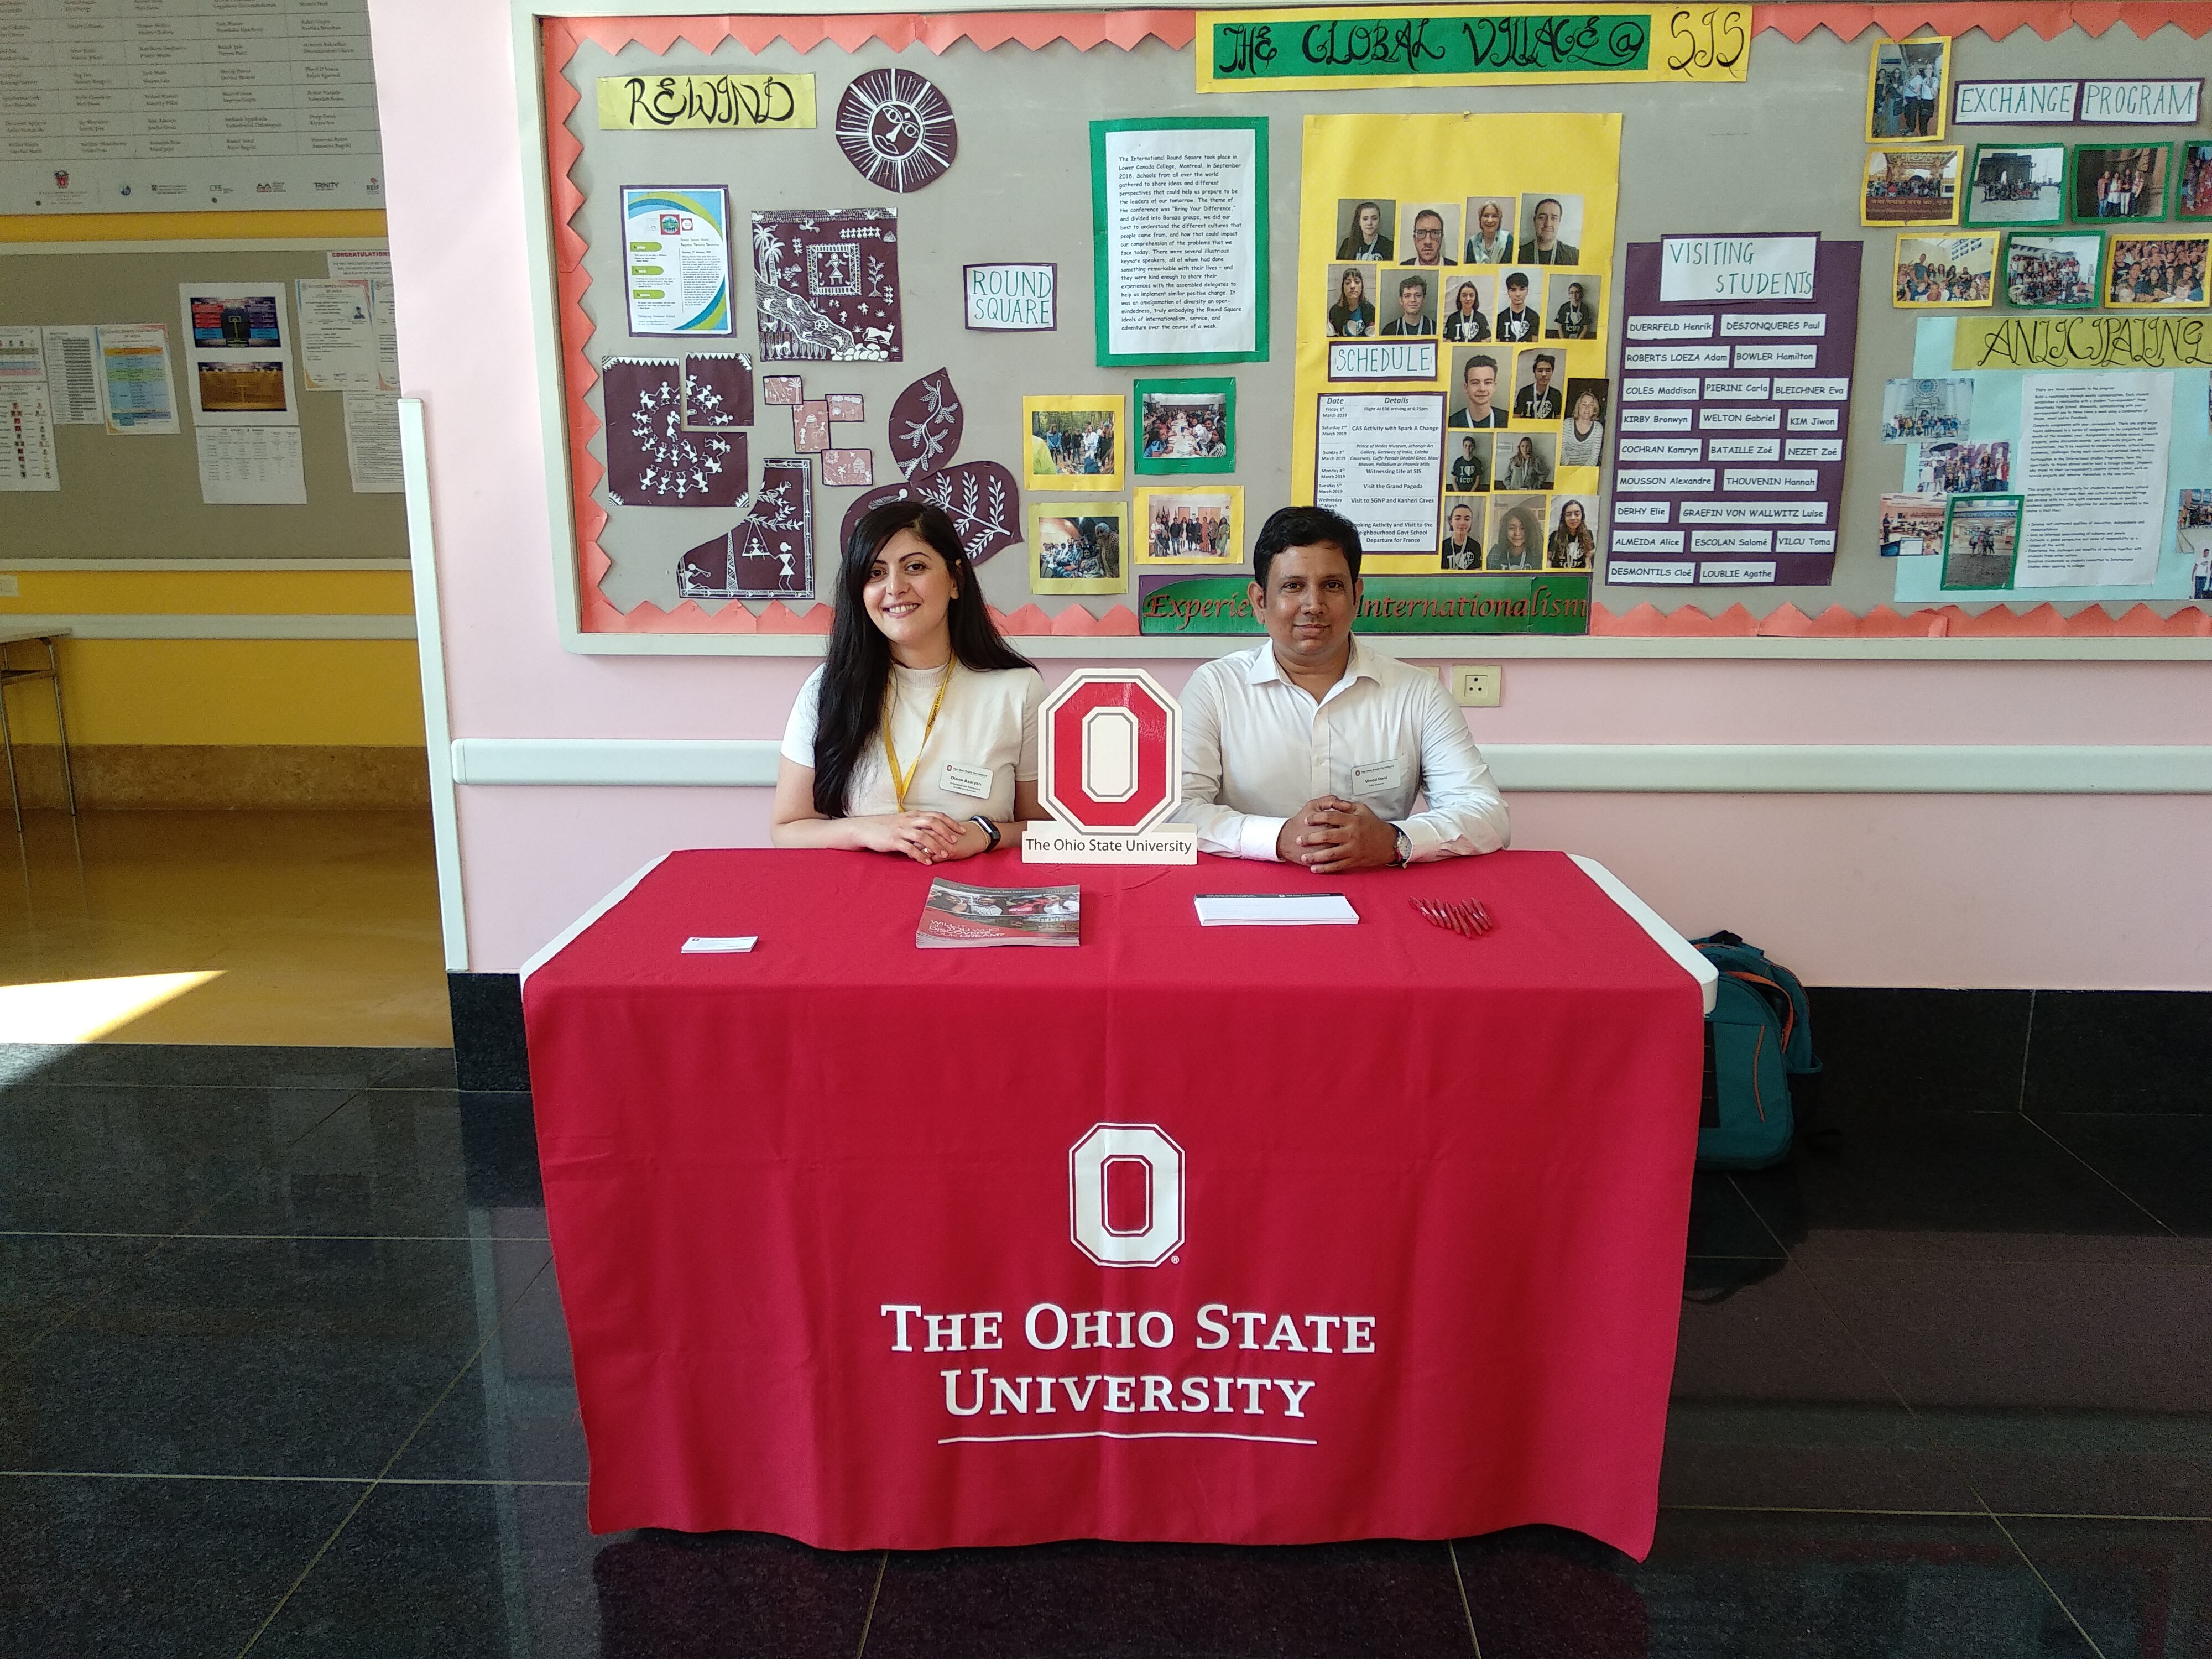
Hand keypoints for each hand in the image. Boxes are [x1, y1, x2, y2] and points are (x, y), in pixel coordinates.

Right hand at [853, 812, 969, 863]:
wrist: (865, 829)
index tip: (962, 831)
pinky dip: (920, 855)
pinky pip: (910, 848)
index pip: (936, 815)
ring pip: (922, 836)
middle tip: (956, 843)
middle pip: (932, 823)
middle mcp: (909, 820)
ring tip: (944, 855)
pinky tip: (927, 862)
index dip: (951, 823)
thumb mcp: (904, 822)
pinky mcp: (893, 840)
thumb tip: (934, 832)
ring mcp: (901, 830)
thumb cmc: (886, 827)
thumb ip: (918, 825)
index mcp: (914, 815)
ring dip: (935, 846)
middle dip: (946, 833)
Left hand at [1276, 796, 1398, 873]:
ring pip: (1331, 854)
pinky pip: (1337, 865)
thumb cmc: (1374, 825)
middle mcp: (1352, 834)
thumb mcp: (1362, 809)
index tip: (1306, 820)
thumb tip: (1332, 802)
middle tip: (1299, 840)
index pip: (1331, 817)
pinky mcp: (1354, 860)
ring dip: (1315, 856)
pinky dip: (1325, 868)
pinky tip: (1315, 868)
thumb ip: (1346, 805)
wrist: (1390, 842)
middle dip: (1310, 838)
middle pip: (1327, 835)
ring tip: (1303, 857)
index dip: (1316, 818)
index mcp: (1352, 820)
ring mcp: (1353, 849)